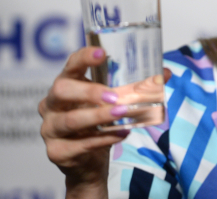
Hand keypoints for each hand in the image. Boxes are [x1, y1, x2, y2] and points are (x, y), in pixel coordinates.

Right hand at [38, 47, 127, 197]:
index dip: (84, 57)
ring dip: (99, 116)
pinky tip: (122, 133)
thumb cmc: (98, 124)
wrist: (87, 163)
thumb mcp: (115, 103)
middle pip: (62, 90)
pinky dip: (104, 139)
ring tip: (122, 113)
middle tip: (114, 96)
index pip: (71, 65)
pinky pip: (80, 144)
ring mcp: (50, 128)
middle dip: (89, 91)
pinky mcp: (57, 151)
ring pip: (70, 120)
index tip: (101, 53)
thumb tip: (165, 73)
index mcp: (67, 85)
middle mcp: (52, 104)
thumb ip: (137, 87)